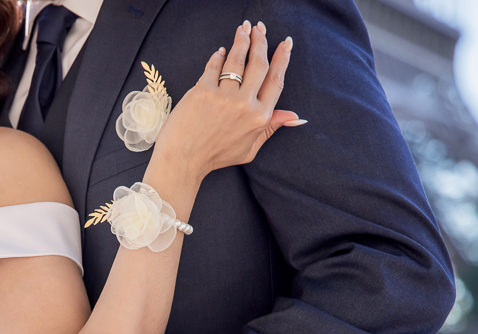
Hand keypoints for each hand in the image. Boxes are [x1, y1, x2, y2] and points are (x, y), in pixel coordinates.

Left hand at [155, 20, 299, 185]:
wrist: (182, 161)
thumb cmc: (214, 157)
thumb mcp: (249, 149)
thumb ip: (270, 128)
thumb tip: (295, 117)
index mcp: (259, 117)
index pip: (276, 81)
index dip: (282, 59)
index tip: (286, 44)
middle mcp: (244, 104)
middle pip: (259, 64)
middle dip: (261, 41)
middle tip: (260, 28)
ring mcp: (223, 96)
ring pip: (237, 60)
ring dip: (242, 41)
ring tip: (243, 29)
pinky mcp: (202, 91)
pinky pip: (214, 66)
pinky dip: (218, 56)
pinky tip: (220, 51)